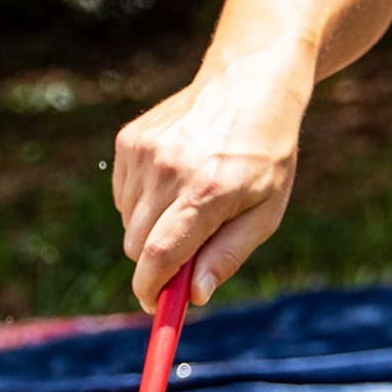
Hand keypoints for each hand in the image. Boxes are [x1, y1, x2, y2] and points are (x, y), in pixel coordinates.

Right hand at [112, 41, 315, 311]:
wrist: (251, 84)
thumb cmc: (266, 157)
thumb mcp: (265, 211)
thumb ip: (228, 254)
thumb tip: (194, 295)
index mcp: (207, 191)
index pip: (161, 255)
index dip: (151, 289)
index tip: (154, 307)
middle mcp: (169, 170)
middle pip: (138, 246)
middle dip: (157, 262)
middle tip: (189, 254)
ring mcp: (144, 152)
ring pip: (129, 222)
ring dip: (153, 228)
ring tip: (193, 200)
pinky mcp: (129, 139)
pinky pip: (124, 195)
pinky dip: (144, 201)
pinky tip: (177, 178)